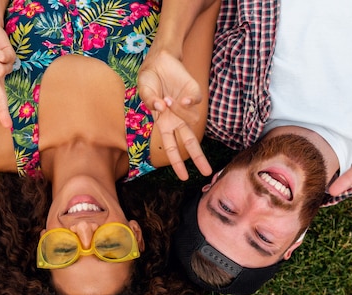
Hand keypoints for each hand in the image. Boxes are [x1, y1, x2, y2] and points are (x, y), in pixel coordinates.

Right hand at [138, 49, 211, 179]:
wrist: (160, 60)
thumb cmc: (149, 79)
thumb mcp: (144, 90)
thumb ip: (150, 100)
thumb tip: (161, 108)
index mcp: (164, 123)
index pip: (172, 147)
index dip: (177, 163)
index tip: (184, 177)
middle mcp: (176, 119)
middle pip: (189, 142)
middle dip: (198, 158)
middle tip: (206, 173)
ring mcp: (186, 108)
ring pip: (192, 123)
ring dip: (185, 123)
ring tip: (173, 106)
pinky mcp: (194, 94)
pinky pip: (195, 103)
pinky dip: (188, 103)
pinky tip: (179, 98)